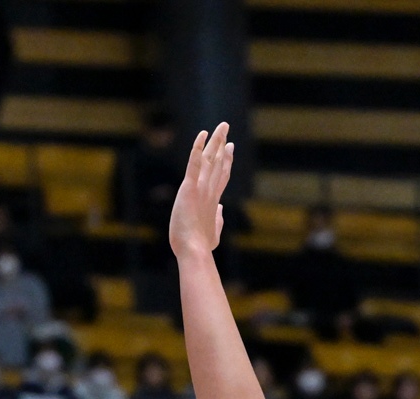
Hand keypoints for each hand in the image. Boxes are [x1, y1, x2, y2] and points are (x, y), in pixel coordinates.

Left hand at [169, 124, 233, 261]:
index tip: (229, 147)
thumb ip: (218, 219)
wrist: (195, 250)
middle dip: (222, 144)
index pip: (222, 176)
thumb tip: (221, 209)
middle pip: (218, 162)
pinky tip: (202, 135)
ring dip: (215, 141)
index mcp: (214, 201)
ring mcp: (201, 188)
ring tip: (221, 126)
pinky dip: (197, 148)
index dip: (226, 160)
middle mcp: (210, 191)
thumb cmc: (201, 246)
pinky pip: (193, 164)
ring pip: (210, 159)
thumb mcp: (213, 232)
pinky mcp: (189, 189)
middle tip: (226, 128)